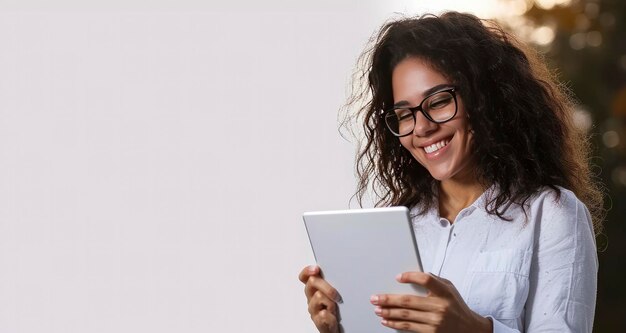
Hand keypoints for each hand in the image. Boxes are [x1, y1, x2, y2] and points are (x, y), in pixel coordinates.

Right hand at [298, 265, 340, 332]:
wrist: (336, 329)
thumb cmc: (337, 311)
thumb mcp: (334, 294)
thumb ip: (333, 282)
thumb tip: (339, 270)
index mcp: (314, 290)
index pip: (304, 277)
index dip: (307, 271)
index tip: (316, 269)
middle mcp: (311, 298)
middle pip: (312, 282)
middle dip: (326, 286)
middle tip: (336, 294)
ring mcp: (314, 310)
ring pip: (318, 296)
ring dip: (330, 301)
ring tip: (336, 308)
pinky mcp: (318, 322)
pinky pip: (323, 314)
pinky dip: (331, 315)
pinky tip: (334, 317)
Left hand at [370, 272, 491, 332]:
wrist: (469, 329)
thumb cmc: (456, 306)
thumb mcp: (450, 289)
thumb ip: (435, 280)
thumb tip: (415, 274)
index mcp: (445, 292)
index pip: (426, 280)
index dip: (411, 277)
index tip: (398, 277)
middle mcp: (440, 307)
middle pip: (409, 301)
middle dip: (388, 299)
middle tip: (375, 298)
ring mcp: (435, 321)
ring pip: (406, 315)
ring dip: (389, 312)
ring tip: (377, 309)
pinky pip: (409, 327)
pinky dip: (395, 324)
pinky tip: (386, 321)